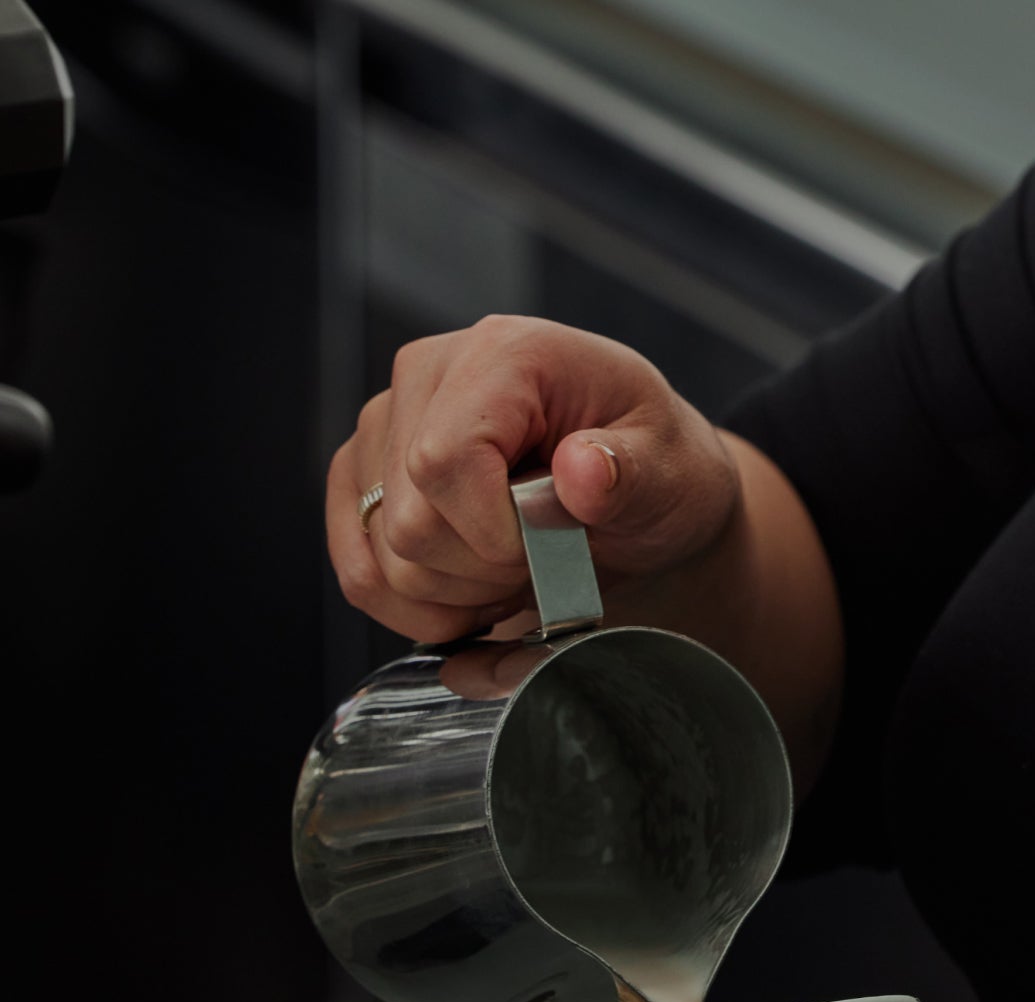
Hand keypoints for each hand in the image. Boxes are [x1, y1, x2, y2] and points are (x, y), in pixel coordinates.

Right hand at [326, 315, 740, 641]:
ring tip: (518, 566)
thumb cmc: (655, 470)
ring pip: (384, 562)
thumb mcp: (671, 471)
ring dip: (461, 595)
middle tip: (546, 560)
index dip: (497, 536)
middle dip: (487, 573)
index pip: (444, 461)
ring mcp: (384, 430)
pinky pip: (360, 576)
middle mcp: (426, 378)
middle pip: (409, 524)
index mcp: (502, 355)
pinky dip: (422, 610)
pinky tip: (477, 589)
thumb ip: (631, 474)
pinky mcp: (362, 481)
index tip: (553, 549)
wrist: (640, 494)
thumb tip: (582, 471)